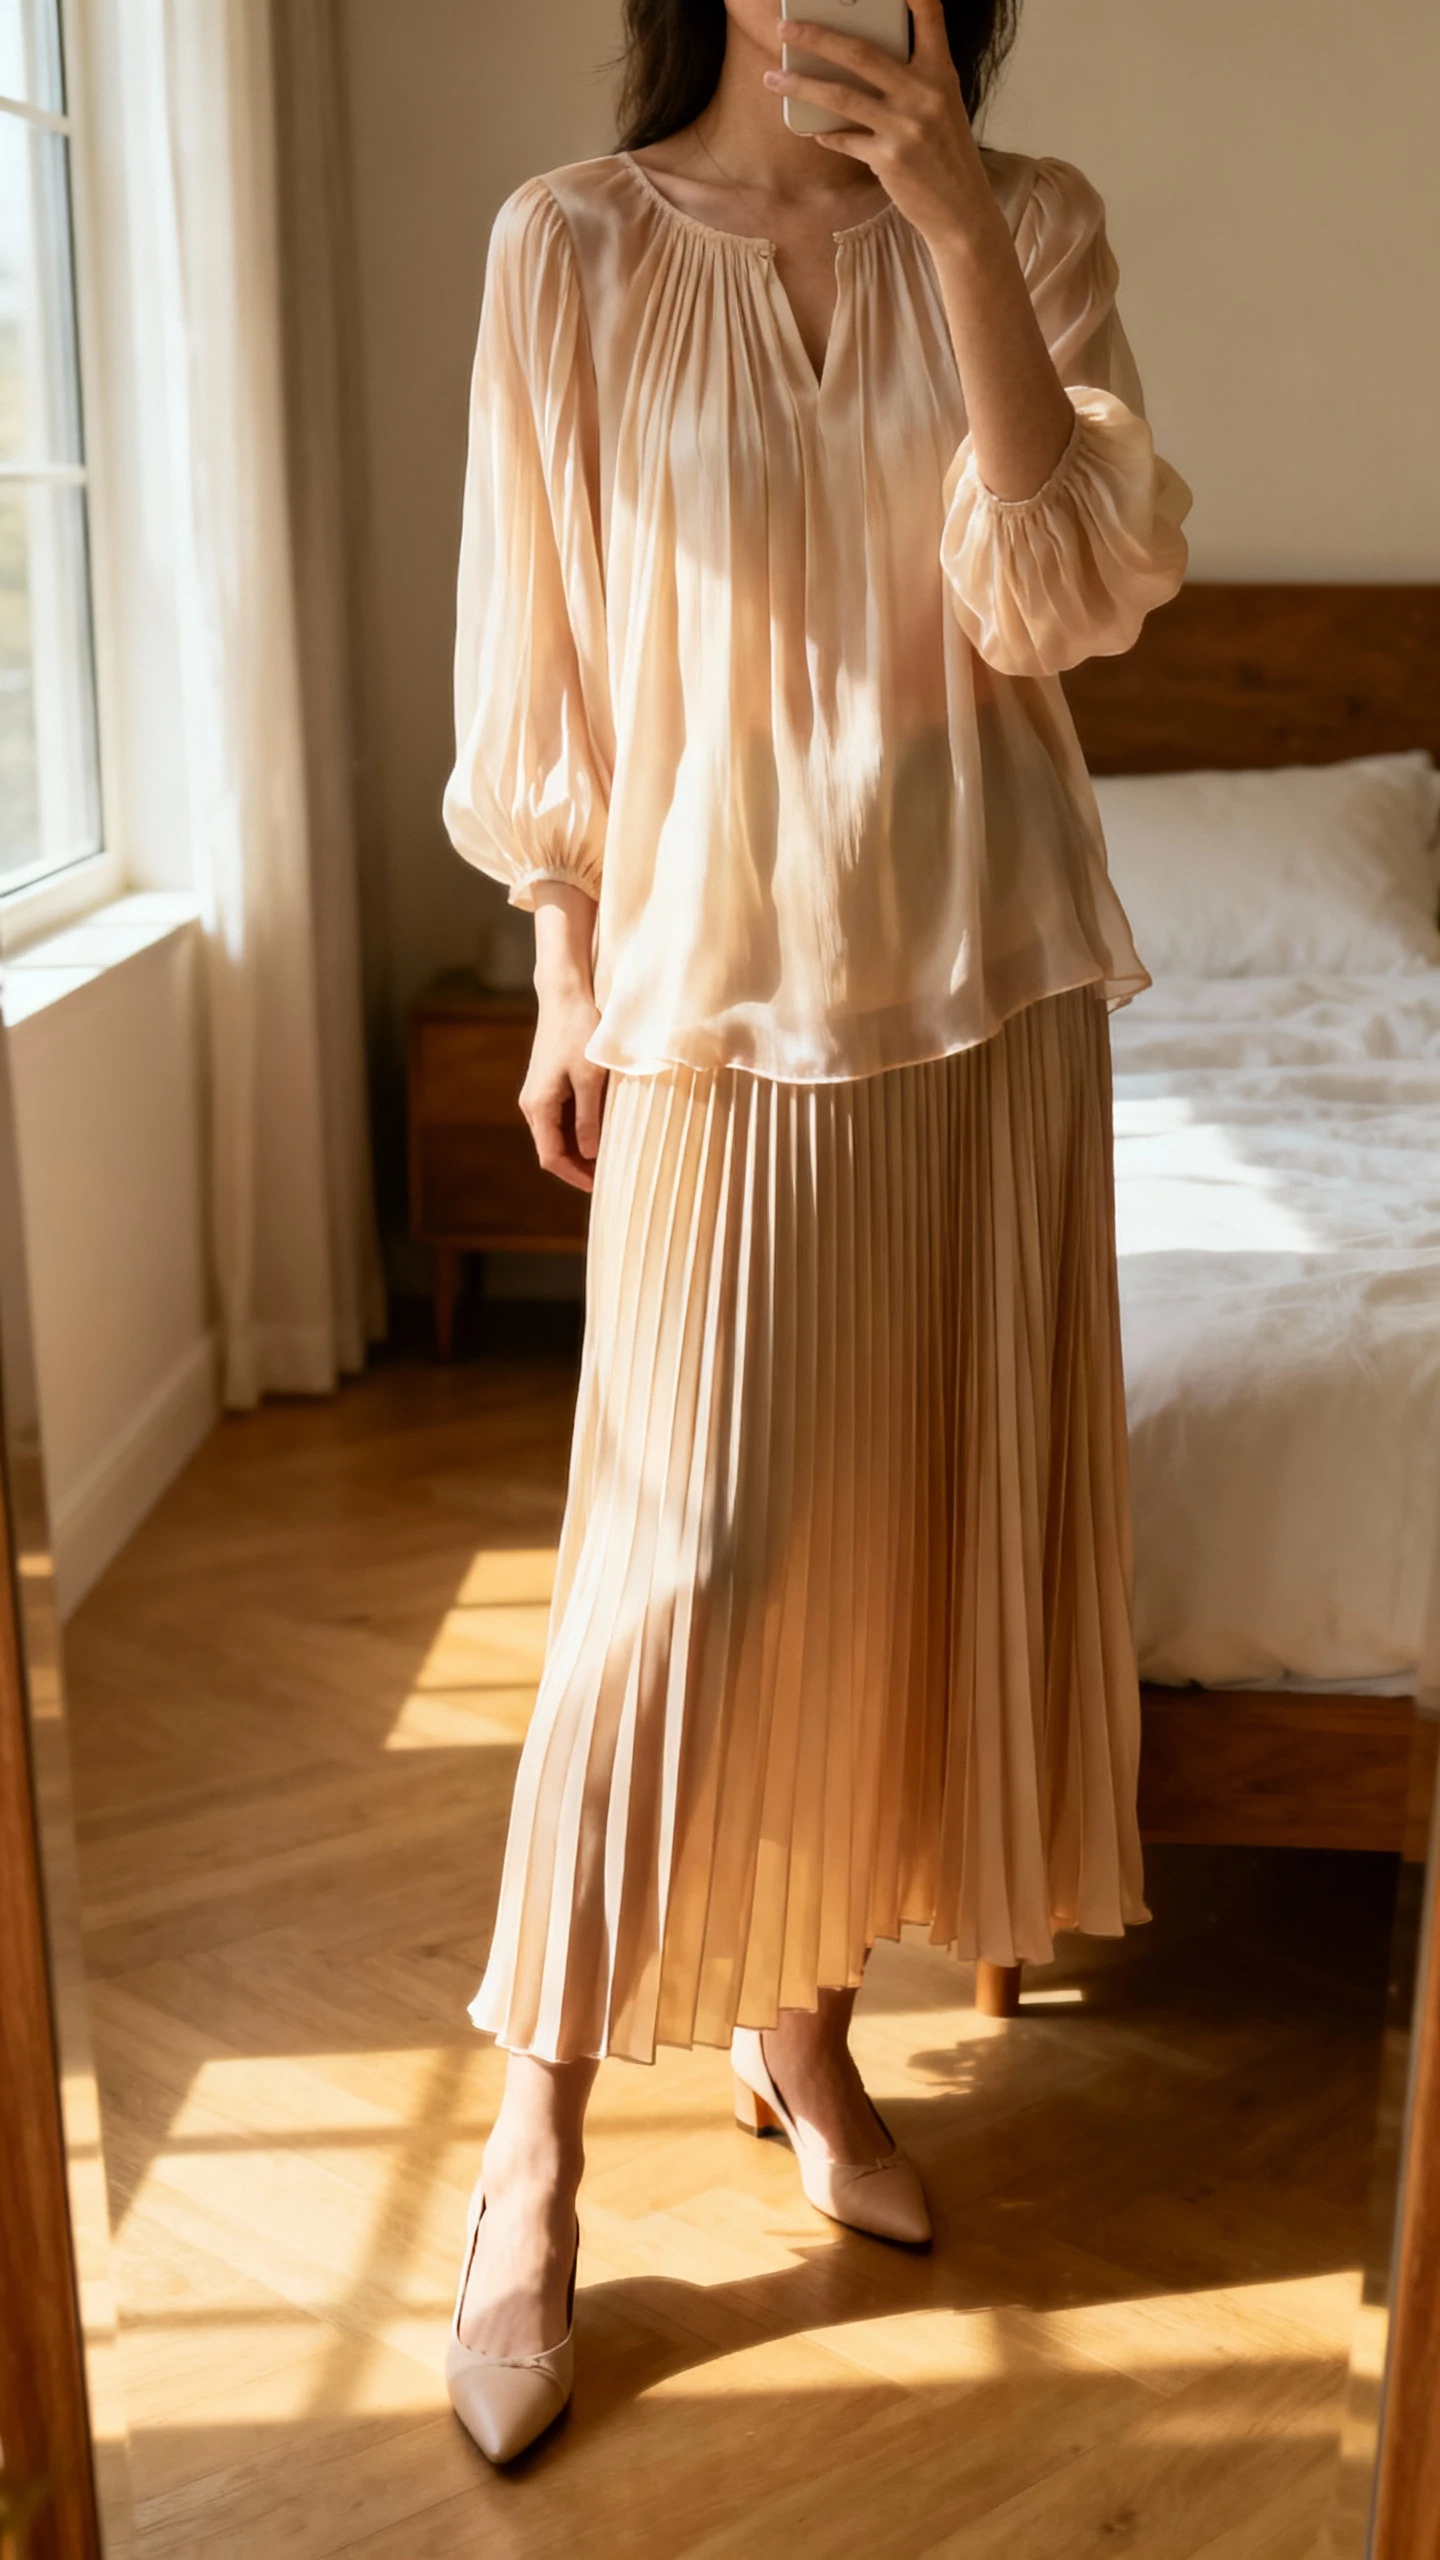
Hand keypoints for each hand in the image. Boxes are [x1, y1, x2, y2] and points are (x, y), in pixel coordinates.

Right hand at [525, 882, 605, 1191]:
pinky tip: (605, 1131)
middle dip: (580, 1166)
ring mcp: (541, 1094)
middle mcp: (534, 1104)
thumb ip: (590, 1118)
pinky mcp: (550, 1084)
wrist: (565, 996)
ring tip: (612, 1157)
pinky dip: (582, 1129)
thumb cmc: (579, 1033)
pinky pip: (565, 1117)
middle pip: (554, 1149)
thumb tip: (590, 1154)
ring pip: (560, 1134)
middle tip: (611, 1177)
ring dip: (582, 1148)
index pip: (552, 1157)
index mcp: (539, 1106)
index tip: (600, 1188)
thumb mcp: (590, 1079)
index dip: (575, 1177)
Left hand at [765, 0, 998, 251]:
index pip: (929, 14)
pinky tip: (812, 129)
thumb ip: (910, 81)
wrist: (961, 211)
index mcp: (941, 73)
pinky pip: (843, 138)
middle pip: (860, 52)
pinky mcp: (889, 159)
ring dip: (800, 85)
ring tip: (773, 78)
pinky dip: (825, 133)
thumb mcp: (941, 107)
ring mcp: (906, 126)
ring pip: (840, 95)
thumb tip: (853, 62)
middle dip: (815, 36)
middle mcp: (925, 93)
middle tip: (784, 29)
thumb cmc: (945, 155)